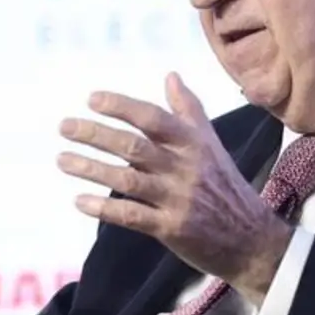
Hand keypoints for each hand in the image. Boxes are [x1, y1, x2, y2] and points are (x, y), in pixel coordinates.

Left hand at [57, 73, 290, 304]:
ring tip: (62, 160)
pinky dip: (104, 208)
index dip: (122, 107)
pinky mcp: (172, 228)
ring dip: (91, 169)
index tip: (91, 99)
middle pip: (134, 146)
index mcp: (194, 144)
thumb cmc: (225, 186)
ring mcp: (178, 199)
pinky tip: (80, 201)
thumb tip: (170, 75)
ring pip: (128, 179)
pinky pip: (132, 215)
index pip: (153, 118)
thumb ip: (189, 110)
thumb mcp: (212, 144)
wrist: (251, 238)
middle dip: (96, 135)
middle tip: (64, 127)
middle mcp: (186, 168)